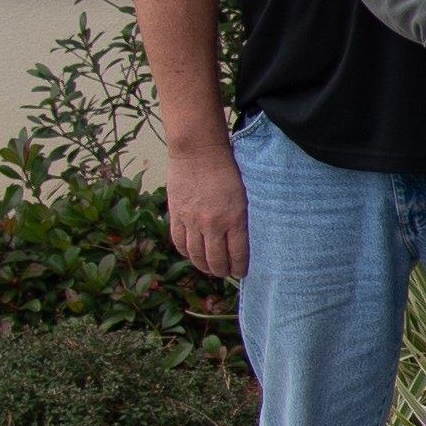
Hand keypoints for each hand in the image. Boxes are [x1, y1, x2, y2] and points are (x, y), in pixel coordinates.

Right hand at [161, 140, 246, 281]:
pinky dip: (185, 252)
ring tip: (211, 268)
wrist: (199, 152)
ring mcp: (191, 220)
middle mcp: (211, 223)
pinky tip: (192, 255)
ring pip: (195, 255)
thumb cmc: (230, 169)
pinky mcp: (176, 215)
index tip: (242, 273)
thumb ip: (245, 217)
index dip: (239, 268)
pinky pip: (179, 242)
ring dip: (203, 266)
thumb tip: (249, 239)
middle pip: (215, 259)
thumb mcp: (247, 194)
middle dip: (222, 271)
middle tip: (227, 273)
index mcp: (234, 218)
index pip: (237, 254)